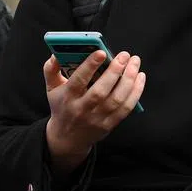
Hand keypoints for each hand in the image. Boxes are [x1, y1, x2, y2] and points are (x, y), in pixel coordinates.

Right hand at [43, 50, 145, 173]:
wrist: (67, 138)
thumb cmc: (62, 106)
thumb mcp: (52, 88)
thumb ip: (51, 69)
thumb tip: (56, 54)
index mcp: (67, 97)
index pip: (78, 81)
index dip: (90, 66)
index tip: (101, 52)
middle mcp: (82, 109)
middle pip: (100, 91)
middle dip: (115, 71)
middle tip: (124, 55)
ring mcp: (97, 118)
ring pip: (116, 99)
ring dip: (129, 80)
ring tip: (135, 62)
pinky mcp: (109, 125)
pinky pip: (126, 108)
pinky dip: (135, 92)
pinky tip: (140, 77)